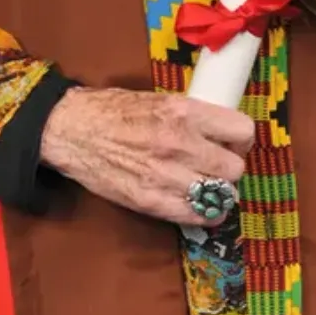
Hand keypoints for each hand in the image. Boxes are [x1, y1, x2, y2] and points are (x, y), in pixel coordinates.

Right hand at [39, 87, 254, 225]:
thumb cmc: (114, 110)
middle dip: (229, 168)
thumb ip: (193, 116)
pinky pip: (196, 216)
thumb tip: (222, 132)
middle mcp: (180, 144)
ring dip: (217, 192)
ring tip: (205, 186)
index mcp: (185, 112)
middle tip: (216, 166)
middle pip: (235, 169)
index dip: (240, 139)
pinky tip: (197, 204)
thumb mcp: (160, 99)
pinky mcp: (151, 201)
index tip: (232, 143)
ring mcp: (166, 176)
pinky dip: (203, 213)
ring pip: (221, 195)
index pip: (242, 131)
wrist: (73, 130)